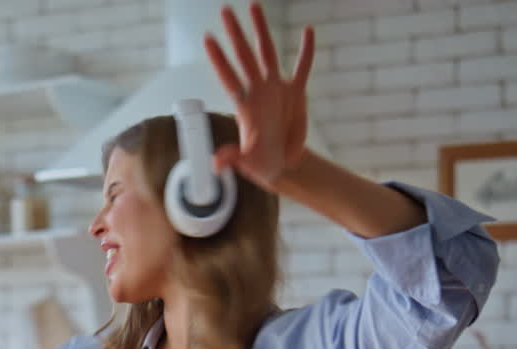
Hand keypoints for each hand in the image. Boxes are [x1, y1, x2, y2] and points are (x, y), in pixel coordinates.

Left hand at [204, 3, 314, 192]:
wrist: (281, 163)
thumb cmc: (260, 164)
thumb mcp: (247, 163)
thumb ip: (233, 158)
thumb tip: (215, 163)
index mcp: (245, 106)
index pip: (229, 77)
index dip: (219, 59)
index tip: (208, 38)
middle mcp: (258, 92)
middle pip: (245, 56)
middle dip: (236, 33)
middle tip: (224, 9)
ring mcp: (276, 90)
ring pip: (268, 52)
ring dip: (261, 30)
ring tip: (254, 6)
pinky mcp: (296, 93)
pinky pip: (302, 68)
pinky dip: (306, 51)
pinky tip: (308, 31)